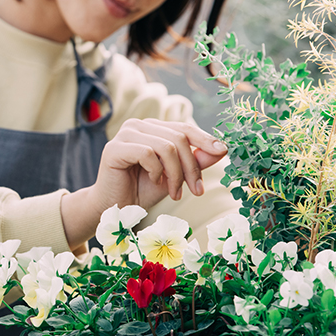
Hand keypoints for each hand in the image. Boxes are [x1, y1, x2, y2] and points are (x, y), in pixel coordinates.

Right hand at [61, 119, 227, 249]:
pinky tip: (154, 182)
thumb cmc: (143, 191)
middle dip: (191, 166)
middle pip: (178, 137)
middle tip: (195, 190)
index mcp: (152, 128)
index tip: (222, 152)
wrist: (116, 209)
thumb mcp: (175, 176)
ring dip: (176, 174)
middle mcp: (137, 126)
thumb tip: (221, 149)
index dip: (205, 139)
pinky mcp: (114, 148)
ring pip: (165, 146)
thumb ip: (195, 161)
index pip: (184, 128)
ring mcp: (124, 135)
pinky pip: (147, 153)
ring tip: (174, 193)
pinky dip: (156, 171)